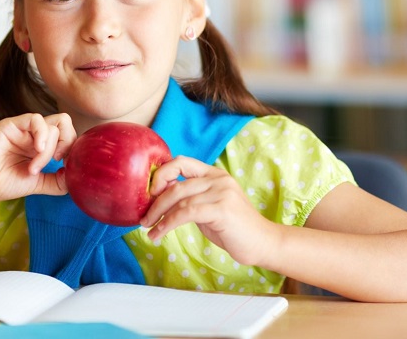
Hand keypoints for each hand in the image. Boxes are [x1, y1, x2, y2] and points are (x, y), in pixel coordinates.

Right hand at [0, 113, 76, 204]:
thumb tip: (76, 178)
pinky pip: (36, 119)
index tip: (65, 167)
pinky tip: (35, 152)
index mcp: (40, 145)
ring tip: (32, 168)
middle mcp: (33, 134)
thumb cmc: (1, 183)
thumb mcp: (36, 184)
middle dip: (68, 143)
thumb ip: (56, 181)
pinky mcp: (12, 124)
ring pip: (53, 126)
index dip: (72, 148)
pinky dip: (42, 136)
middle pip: (65, 124)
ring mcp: (23, 128)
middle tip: (58, 161)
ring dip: (48, 151)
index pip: (67, 135)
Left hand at [139, 156, 278, 266]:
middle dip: (155, 202)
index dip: (162, 174)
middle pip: (176, 183)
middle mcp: (218, 179)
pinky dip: (168, 225)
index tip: (150, 193)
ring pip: (179, 199)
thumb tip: (161, 200)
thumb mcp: (210, 208)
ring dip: (158, 216)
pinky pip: (186, 214)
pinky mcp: (222, 209)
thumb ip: (191, 199)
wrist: (263, 244)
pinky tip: (158, 235)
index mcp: (214, 174)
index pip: (181, 162)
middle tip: (144, 218)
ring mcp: (221, 192)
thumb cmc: (234, 229)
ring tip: (148, 230)